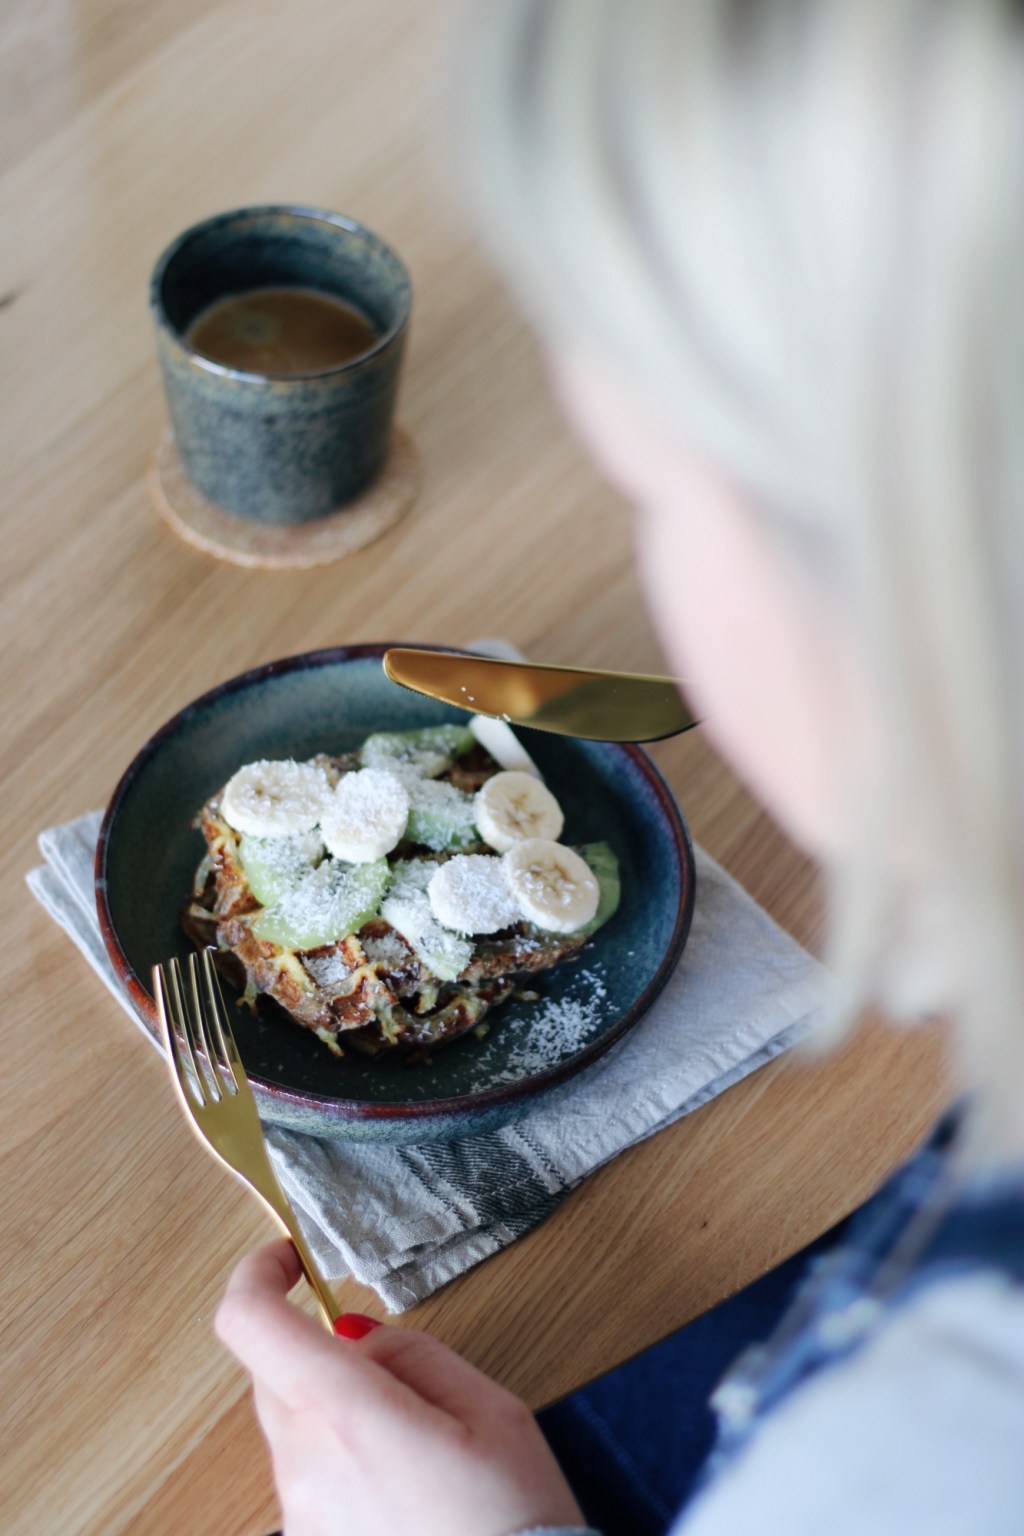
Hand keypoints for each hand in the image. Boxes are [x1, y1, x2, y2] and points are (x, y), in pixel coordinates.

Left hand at [214, 1240, 585, 1535]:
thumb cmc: (515, 1523)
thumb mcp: (489, 1409)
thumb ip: (411, 1352)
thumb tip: (352, 1334)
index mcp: (347, 1417)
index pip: (251, 1324)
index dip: (257, 1273)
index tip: (287, 1257)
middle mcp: (305, 1468)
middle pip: (268, 1372)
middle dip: (315, 1348)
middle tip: (394, 1367)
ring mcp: (299, 1514)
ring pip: (290, 1425)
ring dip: (332, 1408)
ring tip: (417, 1442)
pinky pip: (305, 1476)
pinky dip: (339, 1457)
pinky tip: (403, 1485)